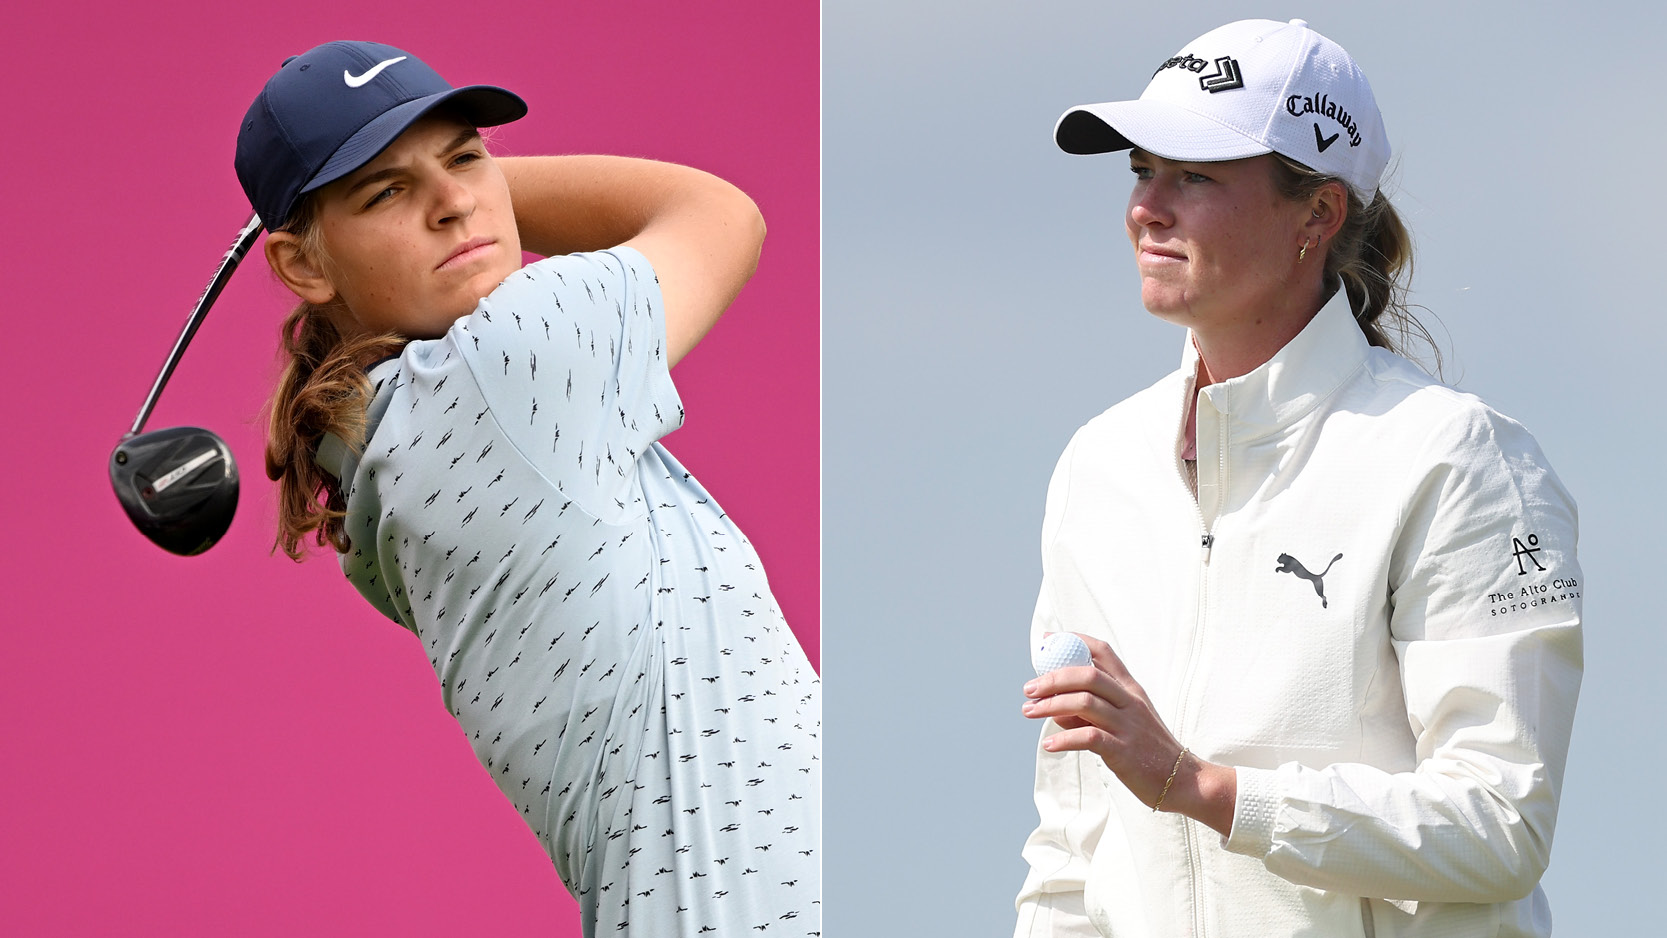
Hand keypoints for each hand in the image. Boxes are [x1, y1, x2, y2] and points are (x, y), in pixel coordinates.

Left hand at [1021, 633, 1235, 835]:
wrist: (1183, 780)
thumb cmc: (1147, 750)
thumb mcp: (1124, 722)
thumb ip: (1092, 711)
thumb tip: (1055, 708)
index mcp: (1131, 689)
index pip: (1103, 652)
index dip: (1074, 641)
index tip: (1048, 640)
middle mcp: (1130, 701)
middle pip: (1088, 674)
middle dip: (1053, 677)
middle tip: (1029, 688)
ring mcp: (1128, 725)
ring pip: (1085, 703)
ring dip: (1051, 705)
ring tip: (1028, 711)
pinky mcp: (1124, 751)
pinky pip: (1089, 738)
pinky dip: (1064, 739)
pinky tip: (1048, 744)